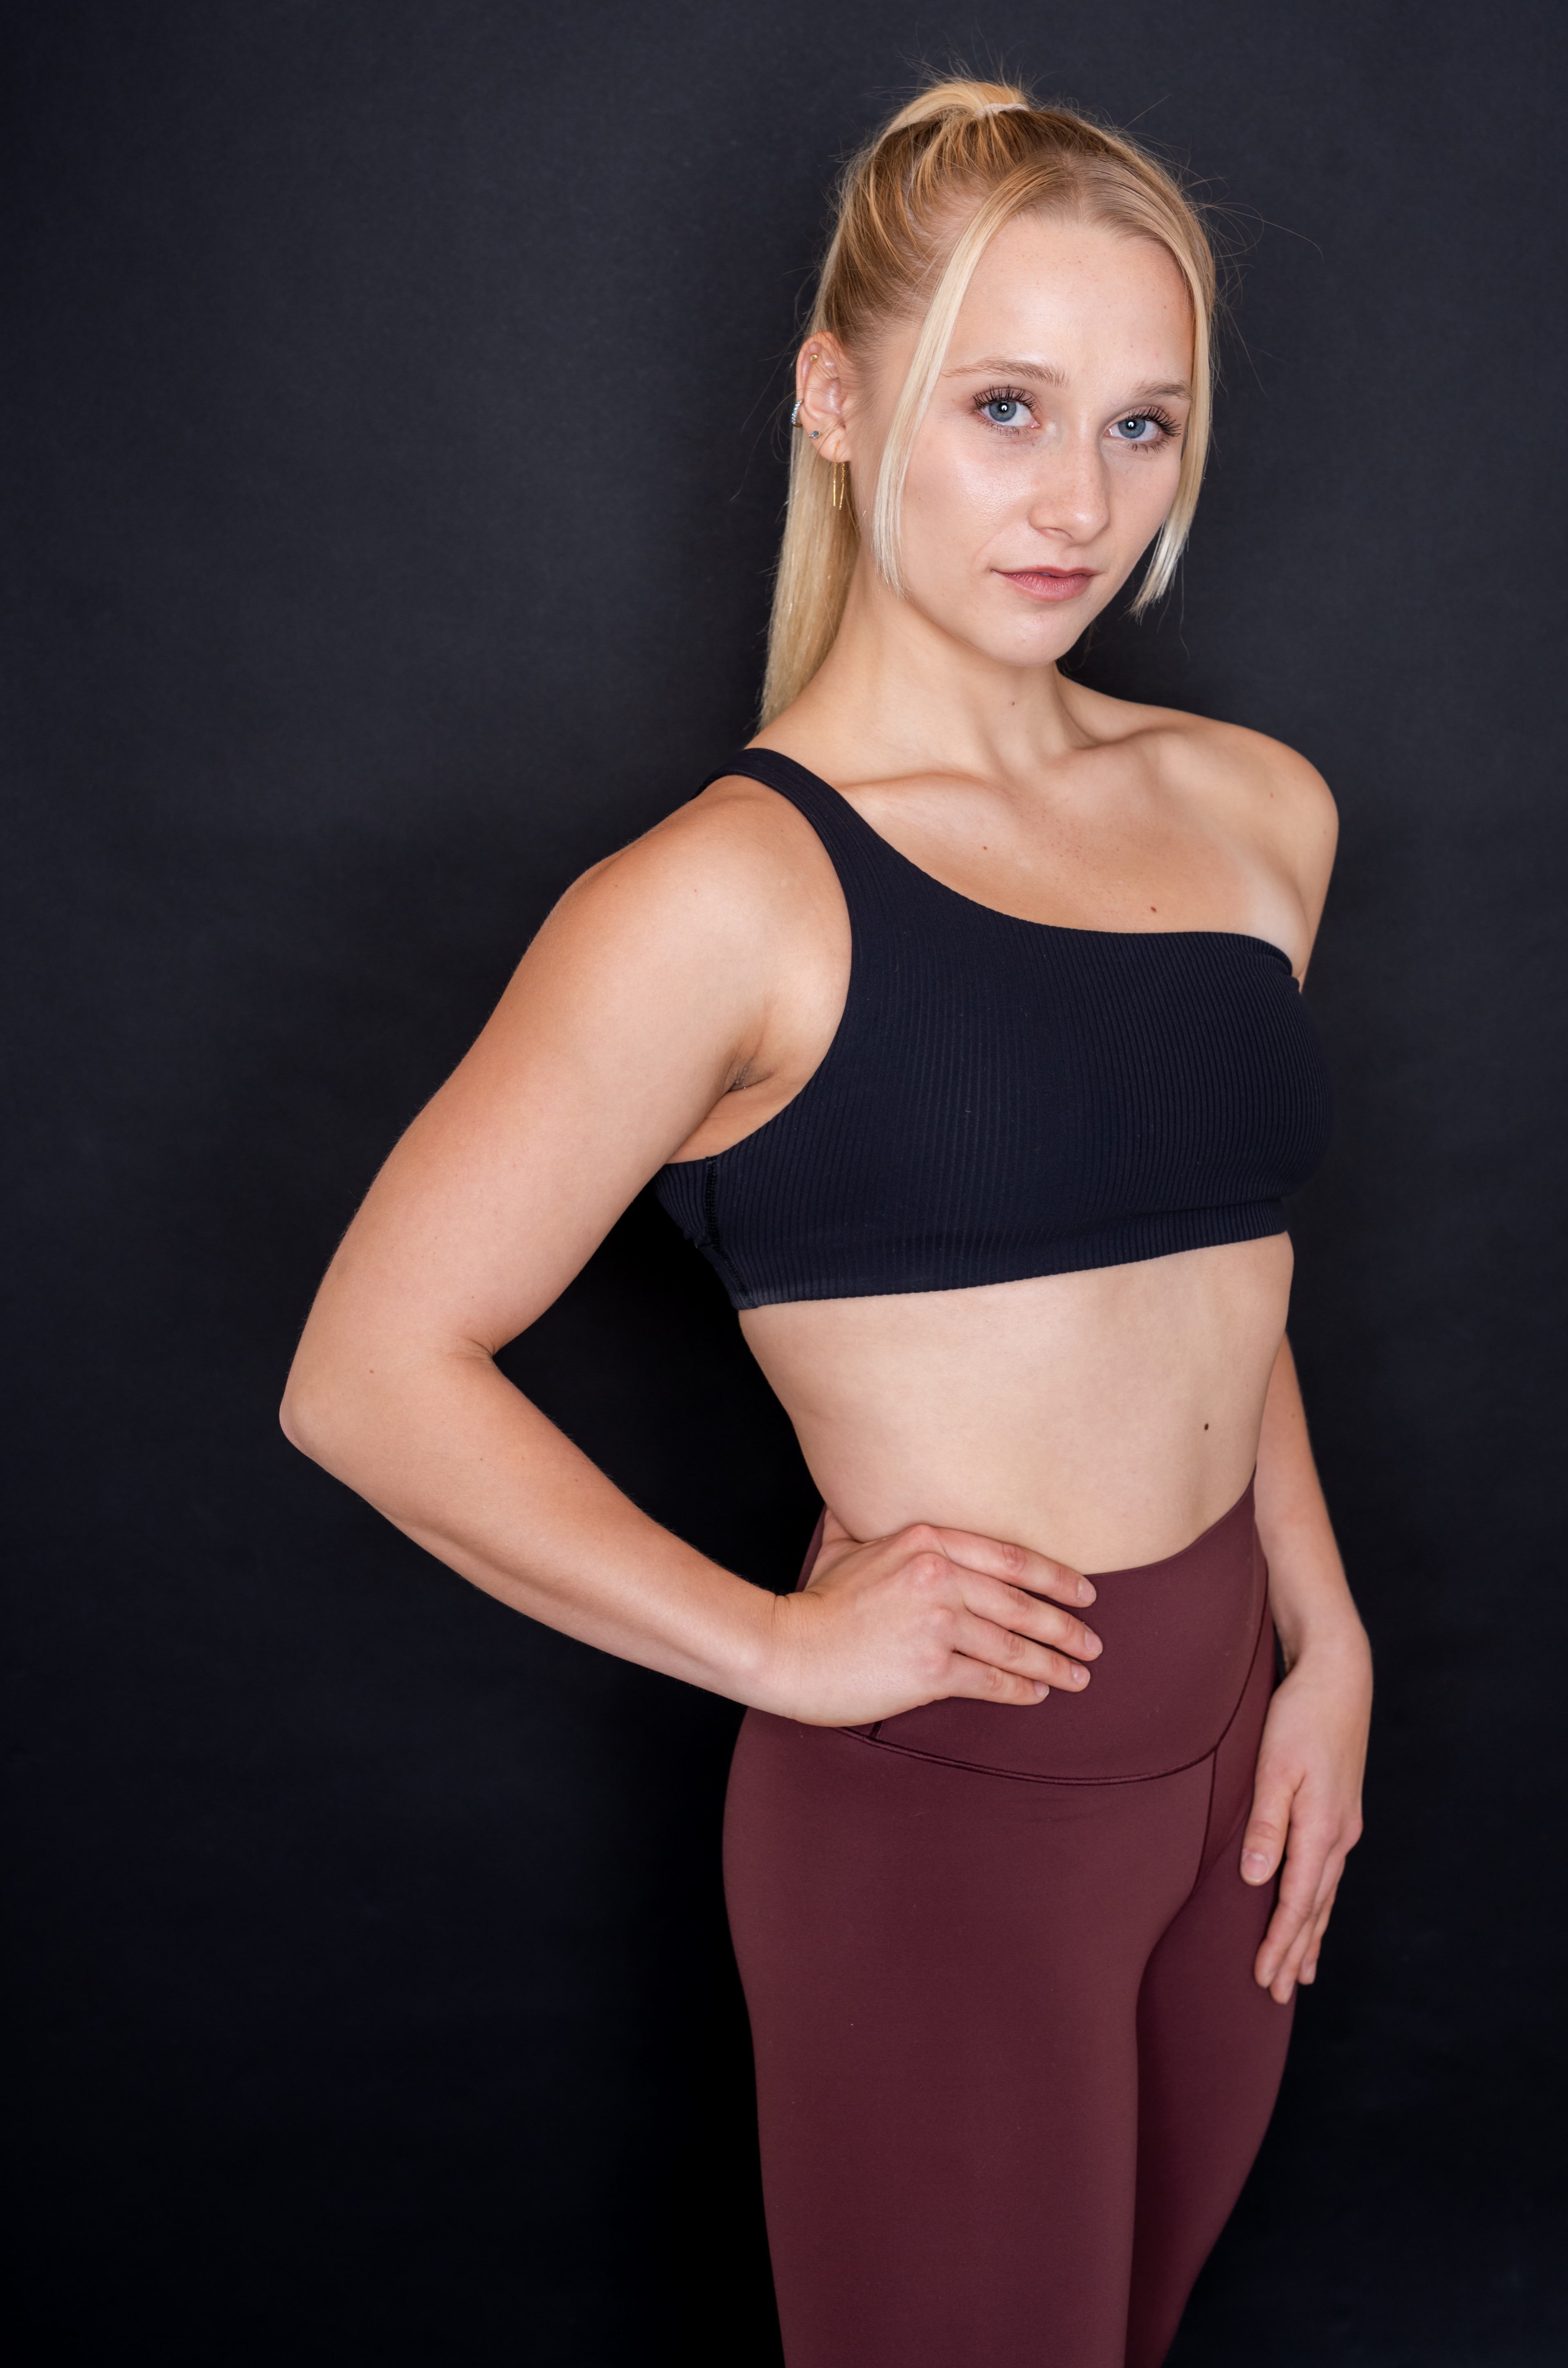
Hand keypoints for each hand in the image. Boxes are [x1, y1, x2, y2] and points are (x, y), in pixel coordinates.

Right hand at [757, 1508, 1101, 1727]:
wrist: (787, 1649)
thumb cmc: (817, 1599)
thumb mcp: (846, 1543)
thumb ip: (873, 1518)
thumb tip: (875, 1490)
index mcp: (926, 1540)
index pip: (1009, 1557)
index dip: (1054, 1576)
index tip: (1084, 1591)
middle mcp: (938, 1576)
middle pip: (1020, 1603)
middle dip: (1064, 1625)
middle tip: (1093, 1641)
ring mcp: (935, 1623)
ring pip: (1012, 1644)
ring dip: (1053, 1662)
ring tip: (1078, 1675)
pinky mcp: (930, 1668)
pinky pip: (989, 1679)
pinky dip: (1019, 1688)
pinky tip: (1036, 1693)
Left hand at [1241, 1630, 1371, 2002]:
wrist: (1338, 1677)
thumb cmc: (1299, 1716)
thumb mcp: (1275, 1766)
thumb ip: (1266, 1823)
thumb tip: (1257, 1880)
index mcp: (1320, 1829)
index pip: (1296, 1903)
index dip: (1279, 1944)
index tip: (1264, 1979)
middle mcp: (1338, 1835)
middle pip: (1314, 1908)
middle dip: (1295, 1953)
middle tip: (1276, 1994)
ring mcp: (1343, 1825)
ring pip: (1325, 1894)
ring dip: (1310, 1934)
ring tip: (1299, 1972)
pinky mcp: (1340, 1811)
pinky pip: (1328, 1873)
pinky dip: (1319, 1903)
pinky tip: (1314, 1912)